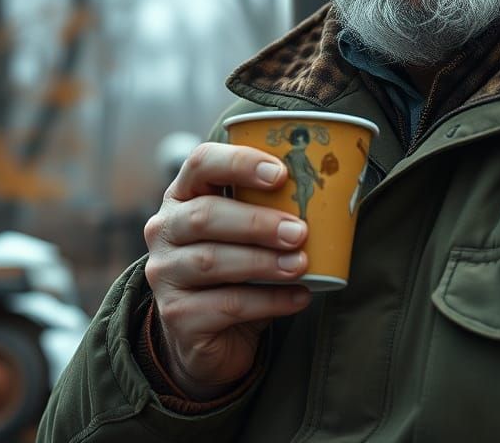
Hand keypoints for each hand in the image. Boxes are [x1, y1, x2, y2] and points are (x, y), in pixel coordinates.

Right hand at [143, 142, 311, 398]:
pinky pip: (226, 305)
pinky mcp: (176, 316)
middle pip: (205, 216)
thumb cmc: (239, 266)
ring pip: (212, 261)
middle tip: (300, 231)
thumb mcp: (250, 230)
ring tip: (301, 264)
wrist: (211, 336)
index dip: (240, 163)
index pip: (202, 163)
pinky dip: (269, 301)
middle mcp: (165, 229)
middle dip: (258, 222)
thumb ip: (272, 207)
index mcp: (185, 194)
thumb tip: (335, 190)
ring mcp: (165, 274)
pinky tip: (300, 296)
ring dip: (264, 262)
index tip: (281, 174)